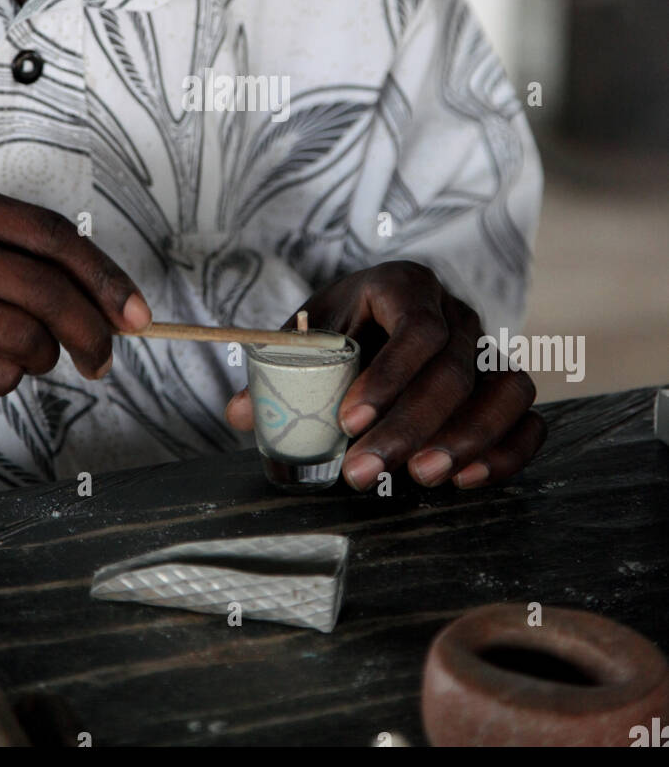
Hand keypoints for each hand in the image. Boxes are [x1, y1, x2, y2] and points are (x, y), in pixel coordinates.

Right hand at [0, 179, 150, 399]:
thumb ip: (7, 249)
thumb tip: (100, 295)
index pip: (54, 236)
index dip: (106, 278)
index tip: (136, 311)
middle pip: (49, 290)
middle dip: (92, 332)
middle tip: (103, 357)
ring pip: (26, 339)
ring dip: (38, 360)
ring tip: (15, 357)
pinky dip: (1, 381)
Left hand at [226, 261, 545, 490]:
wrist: (370, 321)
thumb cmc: (336, 328)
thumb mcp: (303, 335)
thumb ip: (276, 371)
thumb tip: (240, 412)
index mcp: (404, 286)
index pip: (416, 329)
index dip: (388, 379)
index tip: (349, 421)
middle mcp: (456, 313)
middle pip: (454, 368)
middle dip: (409, 426)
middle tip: (363, 471)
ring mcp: (487, 349)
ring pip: (506, 390)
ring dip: (467, 439)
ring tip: (420, 478)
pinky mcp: (504, 387)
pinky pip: (526, 418)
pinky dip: (506, 451)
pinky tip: (465, 481)